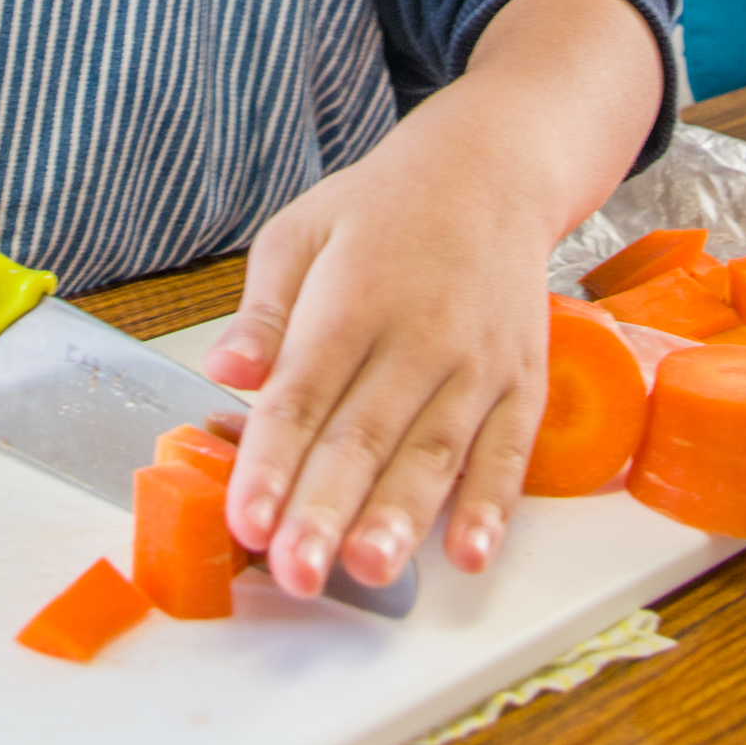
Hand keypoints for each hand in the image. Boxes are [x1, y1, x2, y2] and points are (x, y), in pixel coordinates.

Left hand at [202, 72, 554, 600]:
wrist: (489, 172)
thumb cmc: (382, 210)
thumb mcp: (301, 233)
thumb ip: (264, 310)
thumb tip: (224, 370)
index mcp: (351, 299)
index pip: (303, 393)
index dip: (272, 461)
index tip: (246, 518)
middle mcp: (417, 335)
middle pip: (365, 435)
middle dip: (327, 509)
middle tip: (296, 572)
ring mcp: (476, 362)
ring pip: (436, 453)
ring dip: (401, 518)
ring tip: (368, 571)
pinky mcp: (521, 381)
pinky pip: (509, 451)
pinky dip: (492, 506)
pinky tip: (468, 553)